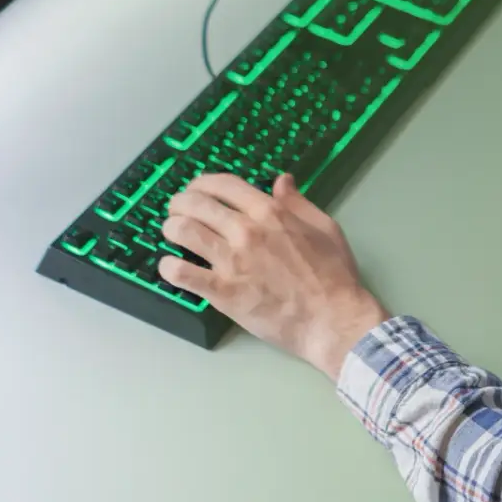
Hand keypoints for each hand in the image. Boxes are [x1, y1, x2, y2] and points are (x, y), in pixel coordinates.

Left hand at [159, 173, 388, 379]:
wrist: (332, 320)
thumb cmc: (333, 275)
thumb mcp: (324, 228)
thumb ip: (298, 203)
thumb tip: (281, 181)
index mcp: (270, 212)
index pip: (224, 185)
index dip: (202, 183)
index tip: (196, 189)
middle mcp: (246, 231)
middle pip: (197, 204)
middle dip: (180, 203)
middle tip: (176, 211)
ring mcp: (232, 261)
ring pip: (184, 231)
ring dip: (171, 229)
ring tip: (171, 234)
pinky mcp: (223, 292)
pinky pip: (183, 274)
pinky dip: (169, 268)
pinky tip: (168, 267)